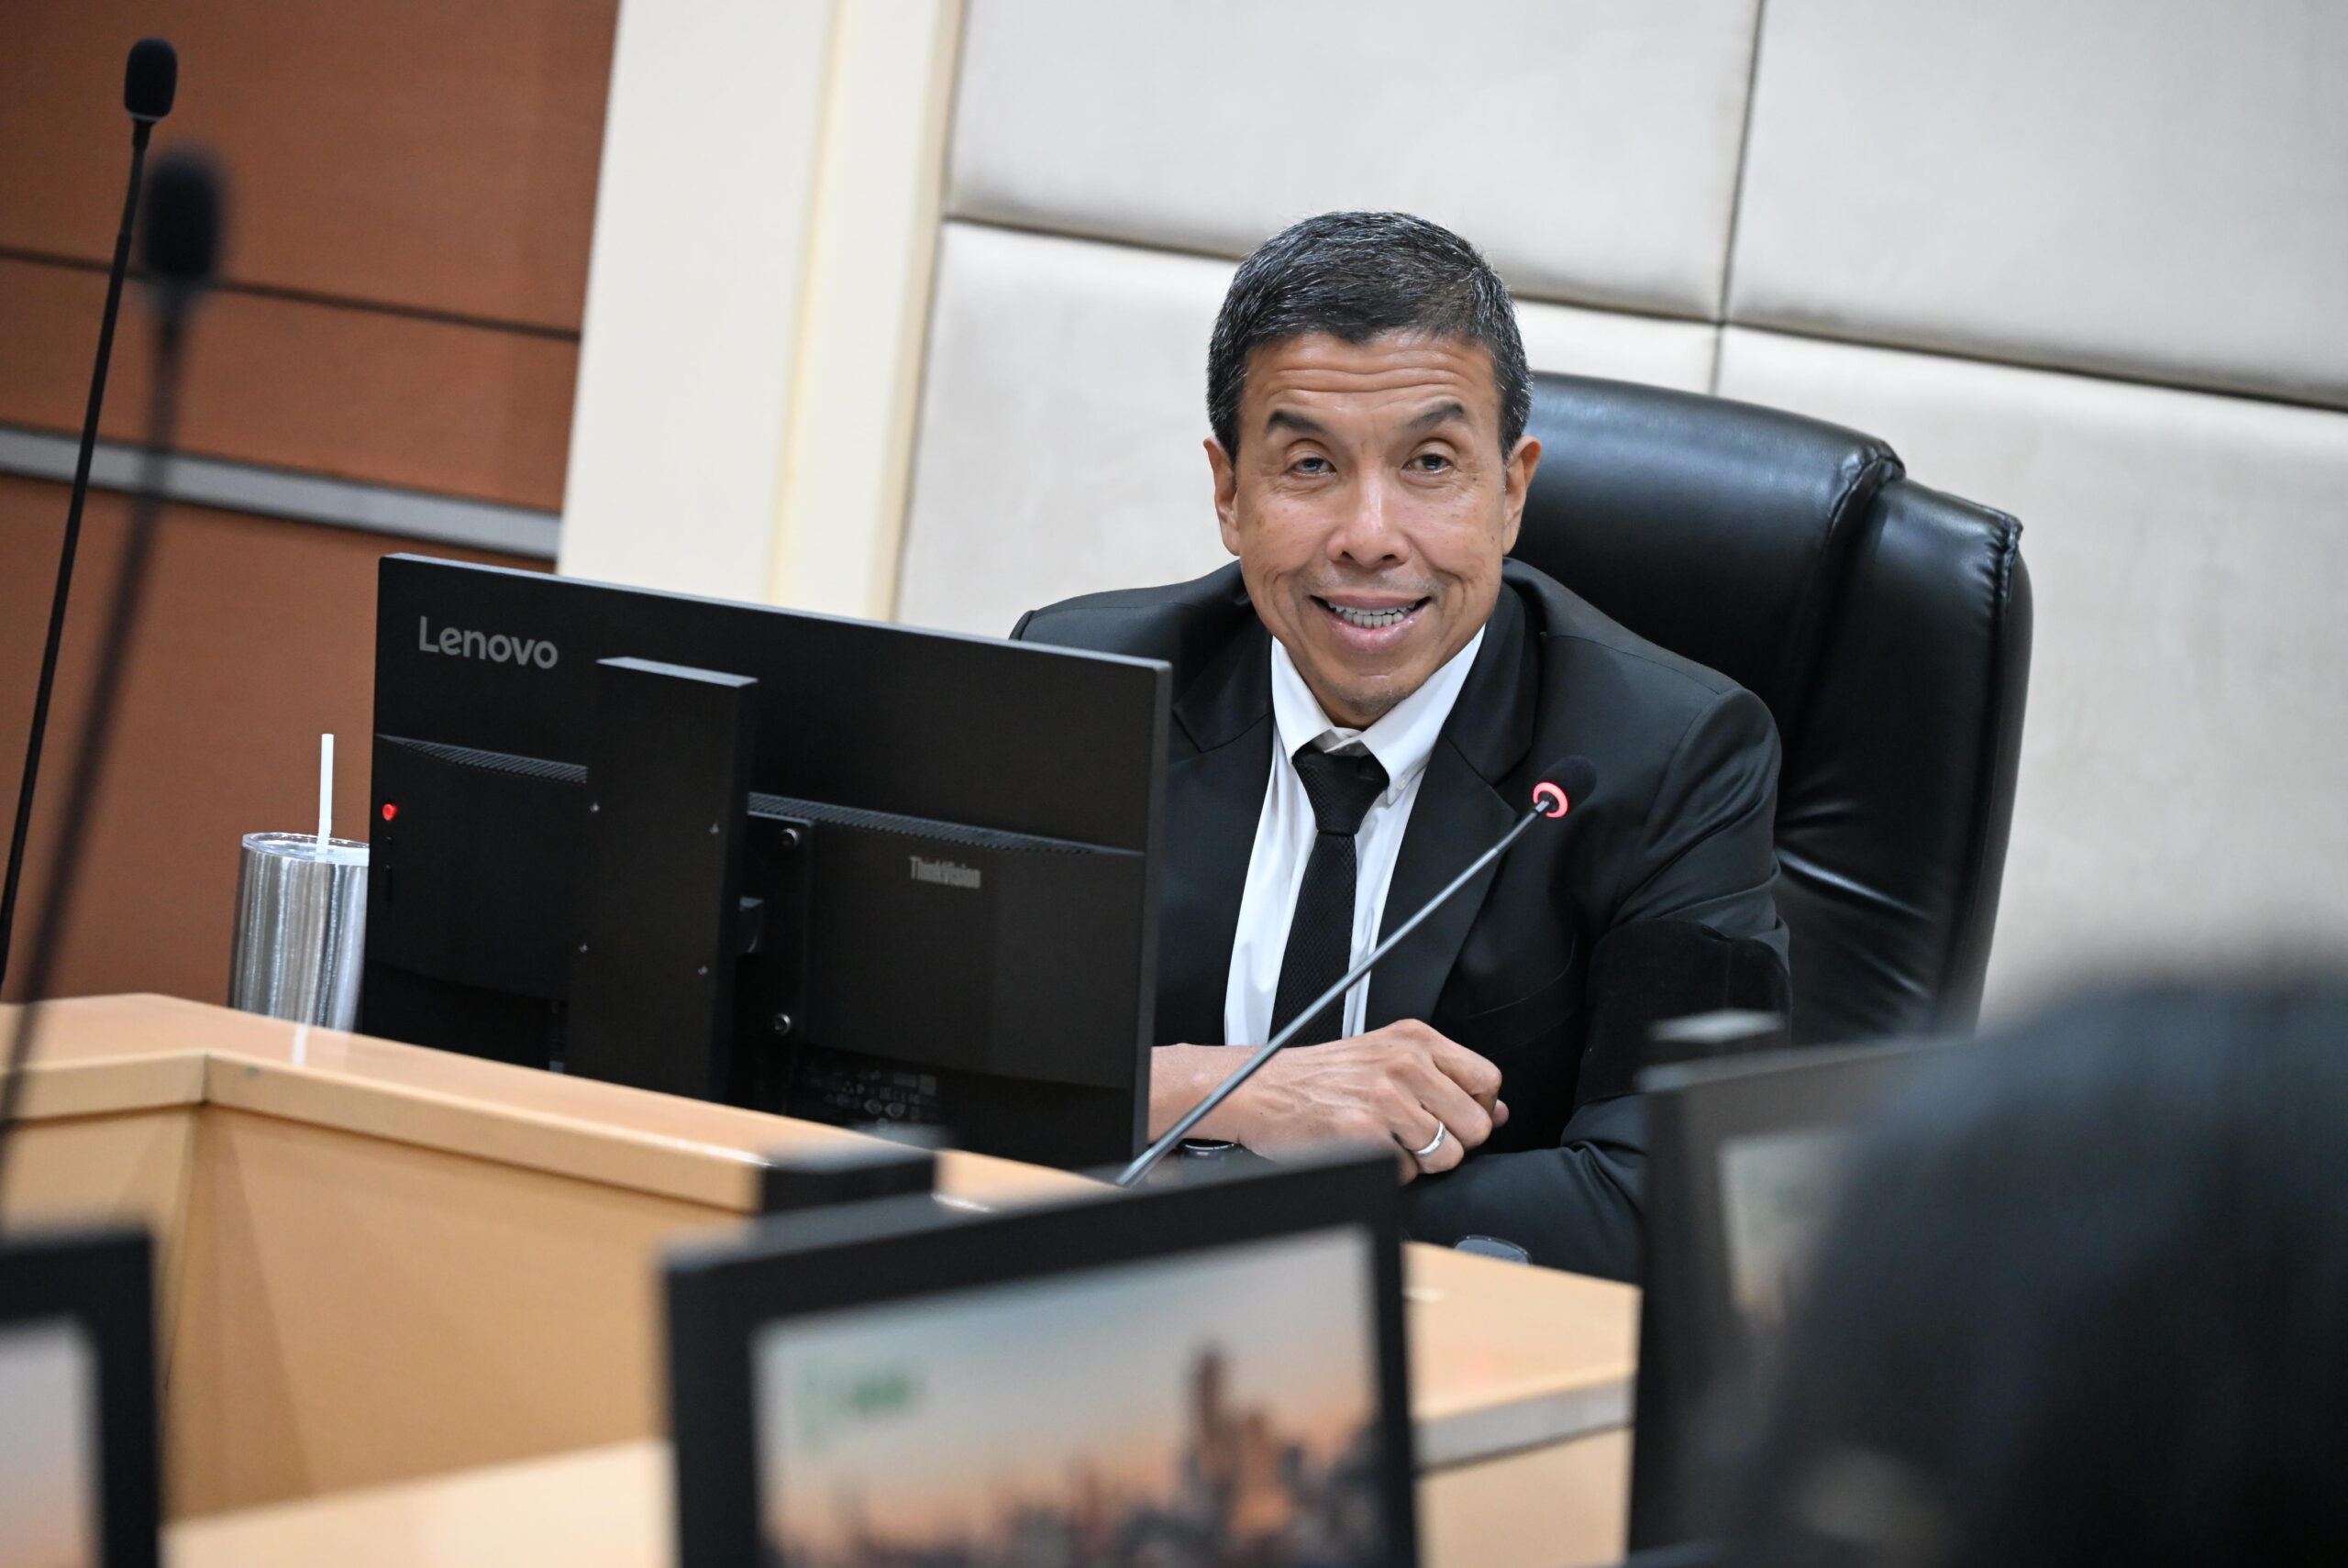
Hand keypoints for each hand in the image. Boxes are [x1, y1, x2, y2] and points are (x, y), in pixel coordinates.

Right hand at [1149, 1022, 1507, 1179]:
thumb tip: (1498, 1113)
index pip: (1487, 1080)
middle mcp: (1405, 1064)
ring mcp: (1385, 1099)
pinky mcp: (1364, 1134)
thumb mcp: (1386, 1055)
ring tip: (1386, 1141)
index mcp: (1415, 1039)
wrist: (1260, 1088)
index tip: (1454, 1116)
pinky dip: (1392, 1172)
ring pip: (1447, 1155)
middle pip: (1475, 1126)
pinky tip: (1366, 1150)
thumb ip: (1444, 1078)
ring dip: (1421, 1160)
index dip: (1477, 1108)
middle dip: (1452, 1141)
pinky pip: (1409, 1172)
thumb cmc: (1320, 1076)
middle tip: (1415, 1135)